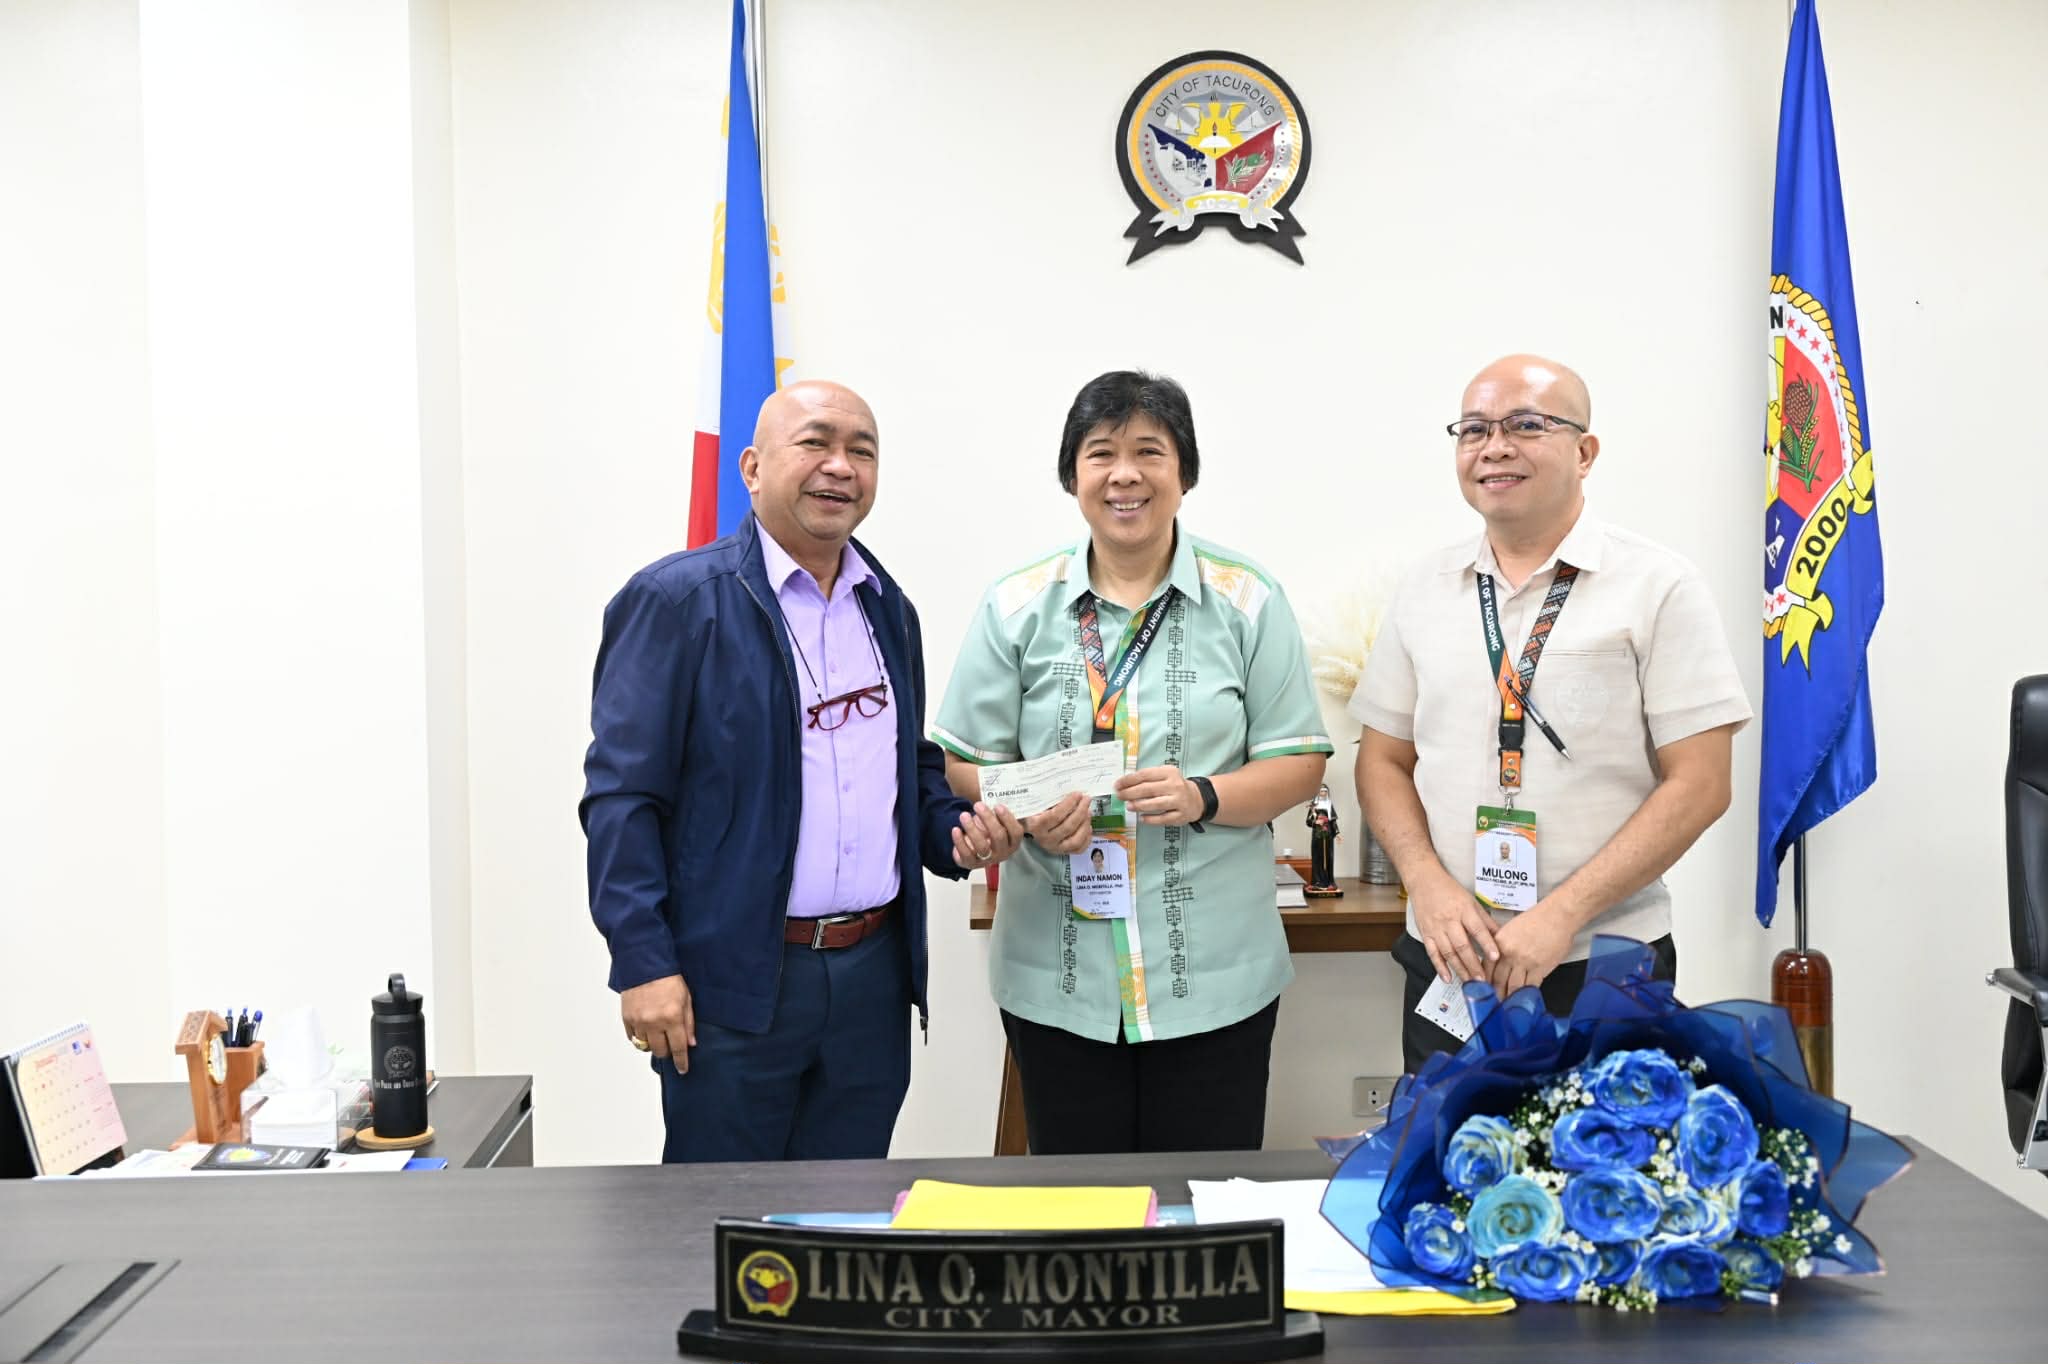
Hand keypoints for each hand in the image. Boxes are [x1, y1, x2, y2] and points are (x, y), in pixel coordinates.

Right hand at [621, 974, 695, 1068]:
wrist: (645, 964)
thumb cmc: (668, 979)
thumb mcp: (686, 999)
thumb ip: (689, 1022)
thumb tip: (691, 1043)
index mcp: (672, 1017)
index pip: (678, 1048)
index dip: (681, 1061)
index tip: (683, 1069)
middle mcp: (654, 1022)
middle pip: (660, 1051)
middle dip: (667, 1051)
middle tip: (670, 1044)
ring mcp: (639, 1021)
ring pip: (645, 1046)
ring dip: (653, 1044)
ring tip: (657, 1034)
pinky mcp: (627, 1018)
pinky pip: (632, 1037)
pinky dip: (639, 1037)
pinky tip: (646, 1030)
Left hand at [951, 802, 1024, 869]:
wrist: (974, 847)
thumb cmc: (989, 830)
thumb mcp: (998, 822)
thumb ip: (1000, 814)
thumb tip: (997, 797)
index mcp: (1013, 842)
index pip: (1016, 832)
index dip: (1008, 819)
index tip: (997, 806)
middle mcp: (1002, 853)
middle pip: (998, 837)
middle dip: (988, 819)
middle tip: (978, 805)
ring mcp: (987, 860)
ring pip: (982, 847)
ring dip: (972, 829)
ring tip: (964, 815)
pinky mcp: (972, 864)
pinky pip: (966, 855)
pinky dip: (960, 842)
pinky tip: (956, 829)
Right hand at [1022, 791, 1090, 854]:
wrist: (1032, 825)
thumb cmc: (1036, 811)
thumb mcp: (1039, 803)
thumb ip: (1052, 799)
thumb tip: (1072, 793)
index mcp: (1035, 826)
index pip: (1055, 816)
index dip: (1069, 804)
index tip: (1077, 794)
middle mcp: (1044, 839)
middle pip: (1068, 827)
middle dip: (1081, 810)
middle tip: (1086, 799)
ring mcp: (1054, 848)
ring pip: (1076, 840)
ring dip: (1085, 823)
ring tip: (1088, 811)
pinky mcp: (1063, 852)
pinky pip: (1080, 848)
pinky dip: (1087, 836)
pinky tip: (1087, 825)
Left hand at [1115, 766, 1202, 825]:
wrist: (1196, 799)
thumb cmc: (1174, 786)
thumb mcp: (1165, 775)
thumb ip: (1148, 777)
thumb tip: (1125, 784)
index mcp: (1169, 772)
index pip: (1145, 775)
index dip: (1129, 780)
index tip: (1117, 785)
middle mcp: (1175, 786)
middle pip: (1148, 789)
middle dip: (1130, 793)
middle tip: (1120, 796)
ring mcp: (1179, 801)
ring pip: (1155, 804)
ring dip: (1139, 806)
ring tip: (1128, 806)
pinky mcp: (1180, 815)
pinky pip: (1163, 818)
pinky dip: (1150, 819)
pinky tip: (1141, 818)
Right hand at [1409, 870, 1499, 984]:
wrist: (1424, 881)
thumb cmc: (1449, 890)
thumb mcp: (1471, 901)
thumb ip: (1485, 920)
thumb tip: (1501, 936)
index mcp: (1464, 910)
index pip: (1477, 929)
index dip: (1486, 944)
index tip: (1495, 957)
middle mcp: (1449, 920)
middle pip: (1462, 945)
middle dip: (1473, 964)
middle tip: (1483, 980)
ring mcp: (1436, 928)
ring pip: (1448, 952)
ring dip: (1460, 969)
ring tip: (1470, 982)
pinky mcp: (1426, 934)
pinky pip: (1432, 953)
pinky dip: (1440, 967)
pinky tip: (1448, 977)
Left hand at [1488, 905, 1574, 995]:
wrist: (1558, 916)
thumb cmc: (1538, 919)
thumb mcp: (1511, 929)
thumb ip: (1503, 946)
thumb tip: (1497, 963)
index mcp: (1499, 943)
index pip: (1487, 967)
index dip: (1484, 981)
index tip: (1484, 990)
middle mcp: (1509, 953)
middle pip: (1498, 980)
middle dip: (1496, 994)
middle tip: (1494, 1004)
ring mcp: (1524, 962)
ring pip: (1513, 986)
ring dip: (1510, 998)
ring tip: (1507, 1006)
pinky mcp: (1540, 968)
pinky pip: (1531, 986)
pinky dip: (1527, 994)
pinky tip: (1524, 999)